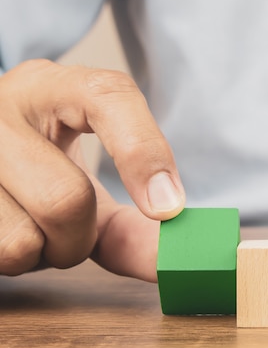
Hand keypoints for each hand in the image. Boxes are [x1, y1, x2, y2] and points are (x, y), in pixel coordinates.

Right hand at [0, 59, 185, 281]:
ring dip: (45, 254)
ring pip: (21, 241)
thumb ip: (134, 218)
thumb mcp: (89, 171)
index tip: (167, 208)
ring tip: (35, 225)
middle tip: (76, 231)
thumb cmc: (47, 162)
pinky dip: (16, 261)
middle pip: (67, 199)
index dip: (143, 154)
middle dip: (83, 238)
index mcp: (50, 86)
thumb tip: (172, 260)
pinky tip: (11, 229)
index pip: (109, 97)